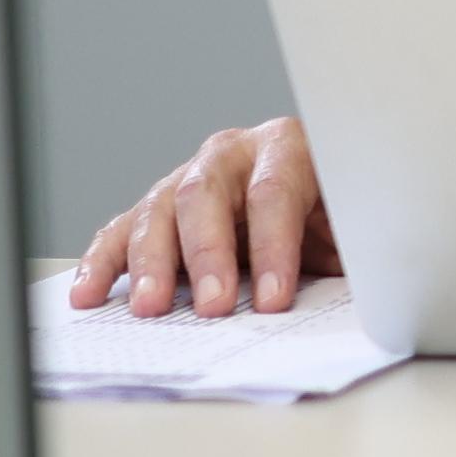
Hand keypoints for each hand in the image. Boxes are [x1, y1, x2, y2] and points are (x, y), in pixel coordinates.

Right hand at [73, 115, 339, 316]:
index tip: (273, 301)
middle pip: (204, 196)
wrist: (322, 195)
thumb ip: (354, 247)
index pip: (273, 194)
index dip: (273, 249)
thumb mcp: (360, 225)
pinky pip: (122, 232)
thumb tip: (365, 291)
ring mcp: (187, 177)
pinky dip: (103, 263)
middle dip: (207, 255)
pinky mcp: (157, 208)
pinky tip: (90, 294)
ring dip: (152, 264)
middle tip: (213, 307)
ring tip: (152, 308)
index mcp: (288, 148)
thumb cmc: (340, 213)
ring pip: (157, 213)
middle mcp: (231, 154)